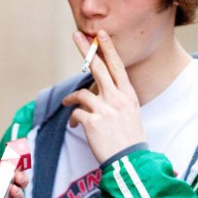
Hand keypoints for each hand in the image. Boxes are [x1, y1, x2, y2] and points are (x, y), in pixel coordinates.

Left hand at [62, 30, 144, 162]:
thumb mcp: (131, 114)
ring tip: (67, 103)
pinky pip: (76, 113)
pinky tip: (73, 124)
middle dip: (87, 50)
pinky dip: (72, 117)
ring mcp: (105, 110)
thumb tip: (101, 91)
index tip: (101, 35)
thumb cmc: (130, 139)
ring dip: (71, 98)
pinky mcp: (92, 122)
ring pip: (82, 93)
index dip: (108, 49)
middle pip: (99, 68)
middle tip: (76, 35)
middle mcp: (117, 99)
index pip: (117, 67)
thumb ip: (117, 100)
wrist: (130, 162)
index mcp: (128, 95)